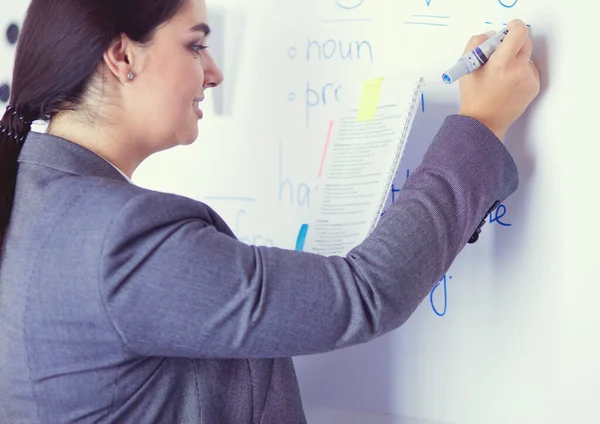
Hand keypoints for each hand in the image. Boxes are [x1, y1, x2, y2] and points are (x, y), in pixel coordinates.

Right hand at [458, 19, 539, 139]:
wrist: (484, 122)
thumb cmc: (474, 97)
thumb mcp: (466, 68)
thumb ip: (476, 44)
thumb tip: (491, 35)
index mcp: (501, 63)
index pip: (518, 33)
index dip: (514, 27)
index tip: (509, 29)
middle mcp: (519, 70)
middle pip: (525, 42)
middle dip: (513, 43)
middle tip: (499, 53)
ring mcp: (529, 79)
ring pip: (527, 57)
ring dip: (516, 59)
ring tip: (501, 75)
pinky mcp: (534, 87)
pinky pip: (530, 70)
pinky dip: (520, 72)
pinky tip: (507, 83)